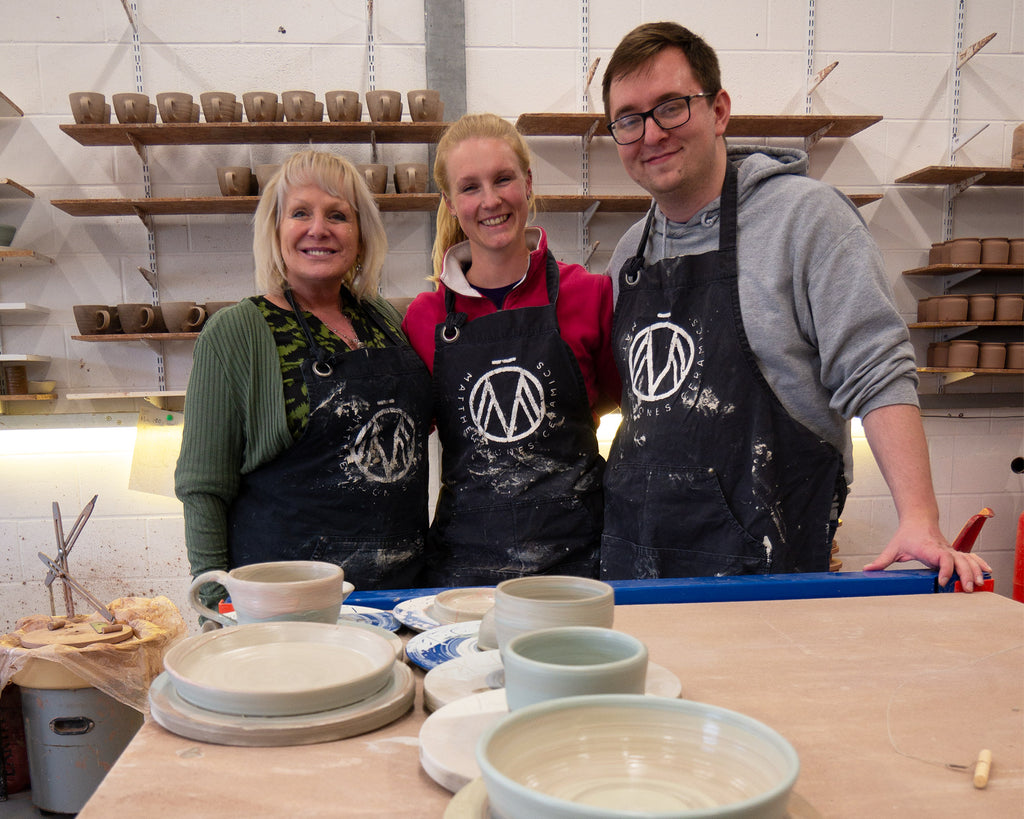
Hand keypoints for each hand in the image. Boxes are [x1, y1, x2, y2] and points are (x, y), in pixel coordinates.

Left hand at [863, 520, 991, 590]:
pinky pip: (971, 557)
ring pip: (968, 559)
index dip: (945, 570)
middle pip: (960, 561)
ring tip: (978, 585)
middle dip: (965, 575)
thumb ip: (882, 561)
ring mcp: (950, 551)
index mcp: (929, 549)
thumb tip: (867, 569)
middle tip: (967, 589)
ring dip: (975, 571)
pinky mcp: (954, 552)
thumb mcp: (893, 548)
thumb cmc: (907, 534)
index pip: (942, 558)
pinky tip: (987, 572)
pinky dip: (980, 563)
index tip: (944, 581)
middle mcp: (943, 550)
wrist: (918, 518)